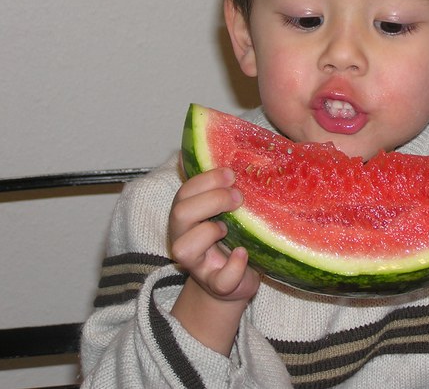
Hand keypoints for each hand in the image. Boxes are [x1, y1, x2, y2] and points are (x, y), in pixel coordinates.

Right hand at [169, 167, 260, 303]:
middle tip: (238, 197)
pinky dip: (233, 265)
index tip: (231, 174)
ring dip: (209, 232)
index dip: (205, 180)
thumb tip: (203, 149)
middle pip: (180, 212)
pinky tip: (243, 253)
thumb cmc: (229, 237)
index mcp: (187, 215)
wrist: (233, 281)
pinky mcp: (217, 285)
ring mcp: (198, 264)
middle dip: (211, 200)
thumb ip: (215, 185)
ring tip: (229, 228)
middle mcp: (184, 237)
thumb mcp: (222, 209)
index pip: (184, 191)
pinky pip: (220, 279)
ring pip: (184, 248)